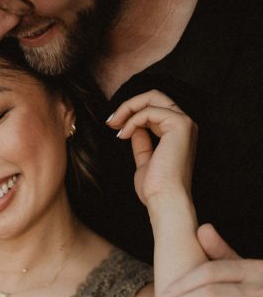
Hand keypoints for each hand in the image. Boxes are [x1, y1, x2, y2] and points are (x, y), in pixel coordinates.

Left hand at [107, 90, 196, 206]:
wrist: (164, 200)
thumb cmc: (155, 188)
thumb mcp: (145, 160)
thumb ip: (142, 142)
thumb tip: (133, 128)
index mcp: (177, 132)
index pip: (154, 108)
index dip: (132, 112)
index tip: (114, 125)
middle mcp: (184, 124)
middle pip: (155, 96)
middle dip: (129, 105)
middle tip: (111, 121)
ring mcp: (184, 123)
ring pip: (152, 97)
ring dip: (127, 109)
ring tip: (113, 125)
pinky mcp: (180, 125)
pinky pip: (149, 111)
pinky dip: (132, 120)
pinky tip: (124, 135)